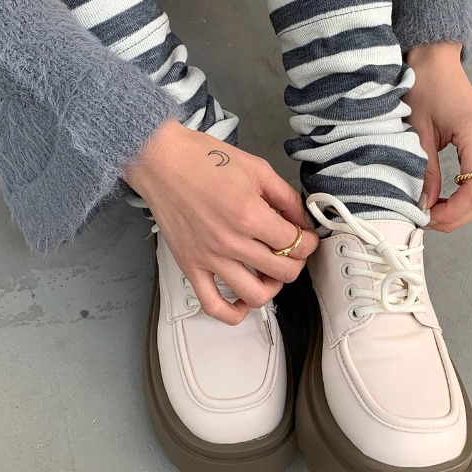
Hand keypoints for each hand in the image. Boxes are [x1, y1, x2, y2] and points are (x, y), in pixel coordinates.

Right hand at [124, 120, 318, 324]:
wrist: (161, 161)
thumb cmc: (204, 159)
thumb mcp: (257, 168)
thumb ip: (286, 197)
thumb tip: (303, 220)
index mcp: (250, 215)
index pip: (297, 244)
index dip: (310, 241)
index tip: (307, 236)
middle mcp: (231, 242)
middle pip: (282, 271)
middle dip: (296, 261)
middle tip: (294, 250)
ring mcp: (209, 258)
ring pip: (255, 295)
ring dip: (272, 286)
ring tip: (270, 271)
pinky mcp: (190, 266)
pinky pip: (213, 305)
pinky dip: (232, 313)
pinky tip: (243, 302)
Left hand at [404, 43, 471, 231]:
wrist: (434, 61)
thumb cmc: (423, 86)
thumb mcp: (416, 131)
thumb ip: (424, 170)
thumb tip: (424, 204)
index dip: (454, 212)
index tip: (427, 217)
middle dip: (457, 216)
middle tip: (426, 219)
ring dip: (460, 209)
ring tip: (430, 210)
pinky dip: (462, 196)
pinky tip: (440, 198)